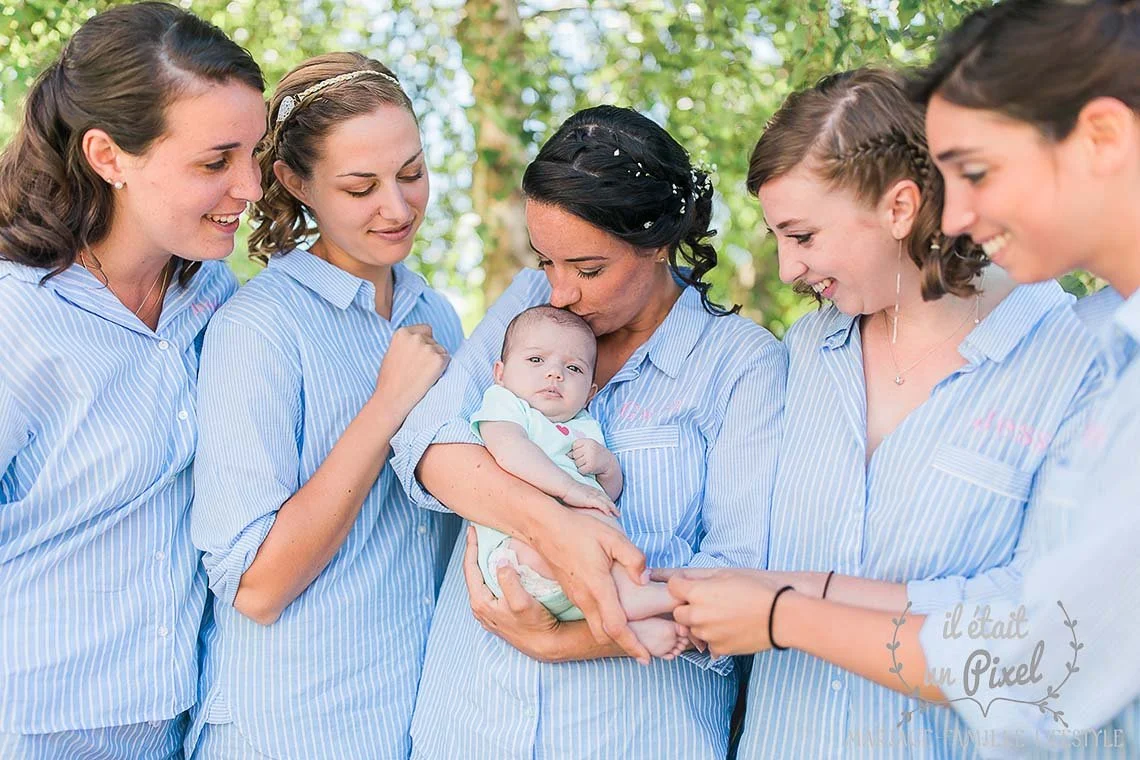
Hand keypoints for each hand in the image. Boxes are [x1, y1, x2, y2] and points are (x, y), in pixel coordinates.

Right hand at [373, 324, 448, 416]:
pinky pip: (446, 360)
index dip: (424, 342)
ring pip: (441, 350)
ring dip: (436, 360)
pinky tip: (429, 377)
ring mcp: (428, 347)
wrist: (392, 398)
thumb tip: (419, 341)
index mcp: (402, 333)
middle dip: (430, 351)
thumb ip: (405, 343)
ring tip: (422, 374)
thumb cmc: (389, 379)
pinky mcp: (438, 359)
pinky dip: (441, 368)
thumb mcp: (392, 352)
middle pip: (433, 340)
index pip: (425, 330)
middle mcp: (416, 337)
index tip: (420, 354)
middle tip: (420, 368)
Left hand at [462, 527, 560, 660]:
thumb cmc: (534, 624)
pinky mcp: (499, 613)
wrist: (546, 644)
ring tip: (489, 545)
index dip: (471, 547)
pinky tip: (500, 565)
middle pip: (474, 573)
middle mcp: (481, 608)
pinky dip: (492, 572)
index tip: (473, 530)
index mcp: (480, 603)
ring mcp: (489, 612)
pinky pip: (490, 587)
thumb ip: (508, 581)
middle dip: (476, 552)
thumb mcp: (521, 602)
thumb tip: (501, 561)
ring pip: (482, 580)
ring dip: (484, 562)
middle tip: (479, 534)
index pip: (470, 568)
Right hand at [532, 508, 650, 663]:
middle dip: (626, 645)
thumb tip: (645, 580)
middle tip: (648, 649)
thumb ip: (634, 559)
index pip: (616, 627)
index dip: (633, 645)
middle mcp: (585, 598)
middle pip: (605, 635)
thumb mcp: (613, 537)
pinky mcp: (572, 593)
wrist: (545, 528)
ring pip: (597, 626)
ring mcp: (576, 598)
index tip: (646, 658)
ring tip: (637, 632)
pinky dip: (605, 622)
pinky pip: (590, 616)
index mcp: (597, 587)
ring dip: (616, 633)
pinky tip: (618, 613)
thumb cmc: (579, 530)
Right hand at [560, 482, 618, 517]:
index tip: (612, 507)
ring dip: (613, 508)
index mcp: (591, 490)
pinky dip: (607, 509)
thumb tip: (579, 503)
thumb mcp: (576, 495)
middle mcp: (594, 492)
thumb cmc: (568, 491)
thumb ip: (580, 498)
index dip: (608, 502)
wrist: (565, 486)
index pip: (603, 496)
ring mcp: (593, 496)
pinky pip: (602, 505)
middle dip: (613, 506)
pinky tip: (610, 514)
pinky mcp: (591, 500)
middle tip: (618, 513)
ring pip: (607, 502)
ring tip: (618, 515)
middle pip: (607, 499)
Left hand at [568, 439, 618, 478]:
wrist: (609, 463)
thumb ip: (577, 448)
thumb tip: (567, 455)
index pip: (574, 445)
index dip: (577, 450)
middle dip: (578, 458)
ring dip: (580, 465)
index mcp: (589, 441)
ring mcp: (591, 457)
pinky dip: (583, 471)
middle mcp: (590, 448)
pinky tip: (589, 468)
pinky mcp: (591, 466)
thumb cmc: (596, 454)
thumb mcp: (589, 447)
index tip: (584, 452)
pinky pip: (580, 470)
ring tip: (588, 463)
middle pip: (574, 454)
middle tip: (587, 459)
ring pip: (576, 463)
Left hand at [657, 567, 786, 658]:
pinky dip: (715, 637)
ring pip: (692, 628)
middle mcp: (697, 616)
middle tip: (710, 601)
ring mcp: (707, 635)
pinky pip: (707, 643)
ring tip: (725, 614)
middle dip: (688, 606)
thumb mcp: (726, 573)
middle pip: (678, 612)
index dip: (682, 585)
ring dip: (701, 622)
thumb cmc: (757, 588)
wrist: (781, 615)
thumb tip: (675, 577)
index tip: (693, 585)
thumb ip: (697, 576)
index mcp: (697, 593)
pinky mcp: (718, 649)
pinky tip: (731, 628)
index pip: (672, 587)